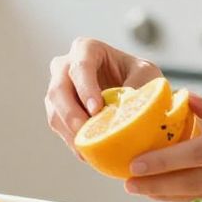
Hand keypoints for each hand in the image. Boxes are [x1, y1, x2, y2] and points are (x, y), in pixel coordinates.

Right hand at [45, 37, 163, 149]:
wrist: (133, 89)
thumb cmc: (139, 77)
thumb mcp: (147, 75)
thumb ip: (140, 85)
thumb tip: (130, 107)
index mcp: (86, 49)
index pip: (80, 66)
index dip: (86, 88)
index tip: (97, 110)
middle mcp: (65, 66)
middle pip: (58, 90)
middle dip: (72, 115)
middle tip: (88, 134)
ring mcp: (57, 89)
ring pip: (54, 112)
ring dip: (71, 133)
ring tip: (91, 149)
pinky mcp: (57, 111)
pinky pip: (59, 127)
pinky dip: (73, 142)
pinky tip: (90, 153)